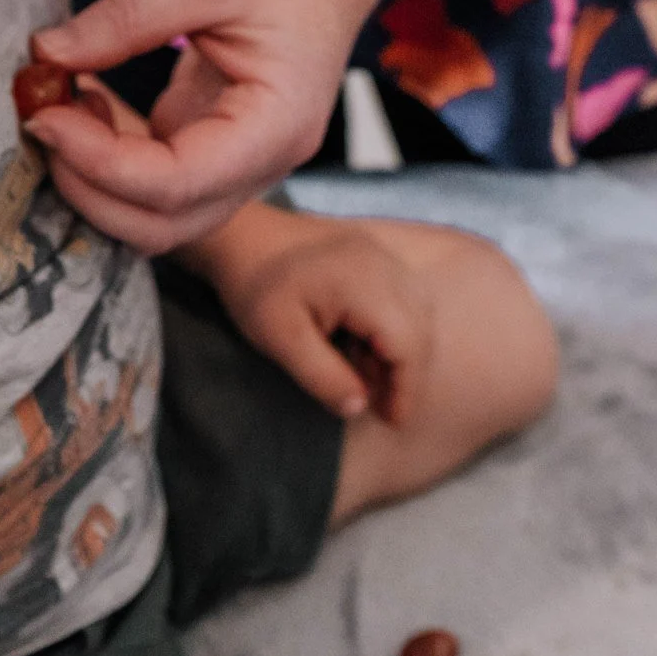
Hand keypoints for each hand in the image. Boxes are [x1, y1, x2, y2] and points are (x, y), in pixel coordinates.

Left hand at [27, 0, 398, 252]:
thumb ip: (124, 19)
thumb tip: (45, 55)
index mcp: (276, 127)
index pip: (175, 183)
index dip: (98, 162)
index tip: (44, 114)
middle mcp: (262, 162)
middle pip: (163, 223)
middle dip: (89, 187)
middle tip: (41, 117)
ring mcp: (240, 162)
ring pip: (157, 215)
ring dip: (96, 180)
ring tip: (62, 104)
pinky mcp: (214, 146)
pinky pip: (154, 181)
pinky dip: (109, 159)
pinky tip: (85, 101)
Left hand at [215, 221, 434, 424]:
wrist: (236, 234)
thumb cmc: (254, 287)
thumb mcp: (281, 341)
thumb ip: (324, 378)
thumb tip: (360, 408)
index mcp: (364, 283)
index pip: (409, 344)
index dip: (406, 389)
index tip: (391, 421)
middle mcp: (382, 263)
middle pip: (420, 328)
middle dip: (406, 372)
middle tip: (377, 402)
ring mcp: (378, 253)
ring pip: (415, 311)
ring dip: (399, 349)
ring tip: (362, 373)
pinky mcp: (369, 252)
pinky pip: (399, 294)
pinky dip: (390, 326)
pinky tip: (358, 343)